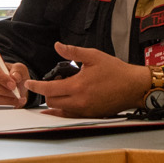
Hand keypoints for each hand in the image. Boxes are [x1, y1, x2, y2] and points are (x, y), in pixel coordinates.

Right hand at [0, 57, 29, 106]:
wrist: (13, 87)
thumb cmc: (13, 76)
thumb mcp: (19, 69)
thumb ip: (18, 70)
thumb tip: (15, 77)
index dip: (1, 78)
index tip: (12, 85)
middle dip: (2, 90)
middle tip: (16, 93)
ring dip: (5, 99)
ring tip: (17, 99)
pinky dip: (4, 105)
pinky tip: (14, 103)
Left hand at [24, 43, 149, 116]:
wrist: (134, 87)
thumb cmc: (116, 71)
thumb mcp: (93, 56)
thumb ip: (73, 52)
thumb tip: (57, 46)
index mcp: (78, 86)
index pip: (49, 89)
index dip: (36, 86)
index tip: (29, 83)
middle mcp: (79, 102)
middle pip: (51, 102)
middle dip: (47, 92)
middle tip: (55, 81)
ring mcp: (84, 111)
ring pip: (60, 110)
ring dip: (55, 101)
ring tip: (62, 88)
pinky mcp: (90, 115)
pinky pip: (70, 116)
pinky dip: (63, 110)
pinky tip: (63, 103)